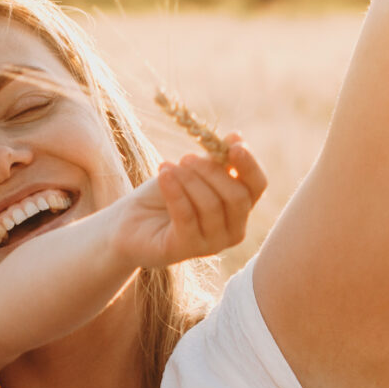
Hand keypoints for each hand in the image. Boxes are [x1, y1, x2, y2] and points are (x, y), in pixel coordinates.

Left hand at [115, 137, 268, 267]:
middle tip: (187, 157)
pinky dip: (175, 191)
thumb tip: (237, 137)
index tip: (233, 145)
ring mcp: (212, 244)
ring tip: (168, 167)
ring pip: (211, 206)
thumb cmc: (167, 194)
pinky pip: (186, 216)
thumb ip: (217, 159)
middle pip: (237, 197)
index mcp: (240, 208)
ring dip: (188, 180)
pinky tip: (163, 174)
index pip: (258, 186)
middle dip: (212, 171)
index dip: (249, 165)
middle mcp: (233, 230)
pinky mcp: (185, 250)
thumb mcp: (194, 171)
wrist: (131, 222)